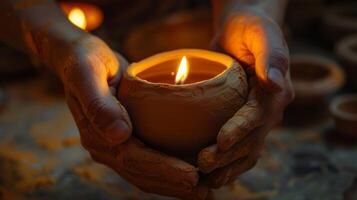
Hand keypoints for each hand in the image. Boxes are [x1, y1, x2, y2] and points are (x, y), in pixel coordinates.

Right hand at [51, 33, 209, 198]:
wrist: (80, 58)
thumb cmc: (86, 61)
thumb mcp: (88, 73)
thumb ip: (98, 103)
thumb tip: (119, 135)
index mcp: (96, 135)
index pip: (132, 159)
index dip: (162, 169)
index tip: (192, 175)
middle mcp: (105, 146)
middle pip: (141, 173)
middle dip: (173, 183)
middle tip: (205, 192)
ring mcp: (115, 145)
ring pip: (145, 174)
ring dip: (173, 185)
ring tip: (203, 192)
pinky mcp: (126, 139)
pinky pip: (148, 162)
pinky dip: (168, 172)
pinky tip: (188, 175)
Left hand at [198, 9, 293, 187]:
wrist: (241, 32)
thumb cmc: (250, 29)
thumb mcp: (262, 33)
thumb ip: (271, 56)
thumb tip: (275, 83)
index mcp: (276, 92)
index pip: (259, 115)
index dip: (241, 128)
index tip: (221, 141)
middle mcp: (269, 110)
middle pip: (251, 139)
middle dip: (228, 154)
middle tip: (203, 164)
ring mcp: (256, 119)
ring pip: (246, 150)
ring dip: (228, 166)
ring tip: (206, 179)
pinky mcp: (241, 122)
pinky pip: (239, 148)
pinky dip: (227, 164)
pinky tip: (211, 175)